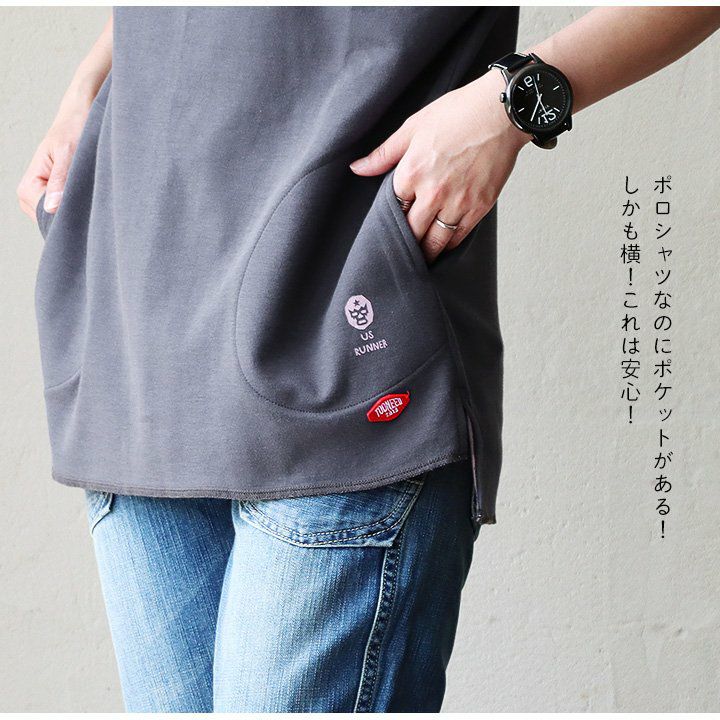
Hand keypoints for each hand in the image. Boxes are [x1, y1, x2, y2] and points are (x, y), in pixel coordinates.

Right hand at [17, 89, 93, 220]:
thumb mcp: (68, 154)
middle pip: (49, 221)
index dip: (63, 216)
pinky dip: (79, 209)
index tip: (84, 208)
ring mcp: (44, 198)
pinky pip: (66, 213)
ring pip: (58, 219)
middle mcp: (31, 195)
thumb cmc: (73, 130)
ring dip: (76, 212)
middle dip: (70, 215)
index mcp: (29, 184)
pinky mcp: (57, 198)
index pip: (42, 214)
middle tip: (92, 204)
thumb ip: (61, 181)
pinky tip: (91, 202)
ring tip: (91, 198)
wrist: (80, 117)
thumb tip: (52, 208)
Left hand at [349, 70, 529, 261]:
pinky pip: (457, 238)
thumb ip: (384, 153)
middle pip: (411, 232)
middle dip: (405, 242)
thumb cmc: (459, 114)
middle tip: (399, 251)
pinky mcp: (478, 208)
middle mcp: (433, 192)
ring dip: (425, 252)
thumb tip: (357, 168)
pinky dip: (447, 245)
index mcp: (412, 172)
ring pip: (434, 242)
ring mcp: (457, 203)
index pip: (392, 209)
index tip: (387, 227)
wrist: (502, 113)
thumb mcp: (413, 127)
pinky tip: (441, 247)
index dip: (389, 219)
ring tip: (418, 257)